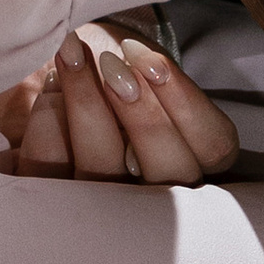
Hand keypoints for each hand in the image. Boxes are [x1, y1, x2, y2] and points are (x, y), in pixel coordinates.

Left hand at [0, 24, 239, 182]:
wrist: (57, 82)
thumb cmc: (109, 72)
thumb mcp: (141, 67)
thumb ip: (154, 72)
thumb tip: (138, 60)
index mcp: (195, 160)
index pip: (214, 147)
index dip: (184, 102)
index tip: (147, 56)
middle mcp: (158, 198)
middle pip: (168, 171)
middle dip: (141, 112)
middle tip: (113, 63)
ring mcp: (103, 210)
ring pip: (103, 172)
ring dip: (88, 104)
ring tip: (72, 53)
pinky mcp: (51, 203)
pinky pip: (50, 171)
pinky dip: (49, 120)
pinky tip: (49, 85)